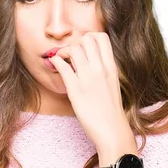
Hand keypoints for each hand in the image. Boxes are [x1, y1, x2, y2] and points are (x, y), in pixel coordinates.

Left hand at [48, 32, 134, 155]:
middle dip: (76, 42)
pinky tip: (54, 64)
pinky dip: (55, 61)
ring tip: (62, 60)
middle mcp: (100, 69)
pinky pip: (62, 66)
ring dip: (64, 51)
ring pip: (74, 49)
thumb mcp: (113, 83)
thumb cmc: (111, 110)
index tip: (84, 48)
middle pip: (86, 39)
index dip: (89, 37)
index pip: (101, 37)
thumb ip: (104, 69)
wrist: (112, 130)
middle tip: (71, 54)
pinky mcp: (75, 89)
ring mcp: (88, 78)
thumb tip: (91, 60)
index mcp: (111, 67)